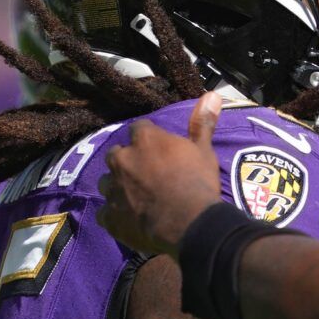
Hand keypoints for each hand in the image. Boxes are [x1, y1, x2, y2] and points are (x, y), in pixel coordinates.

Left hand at [97, 92, 224, 254]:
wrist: (190, 225)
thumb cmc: (198, 184)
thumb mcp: (204, 151)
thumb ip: (202, 123)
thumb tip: (213, 93)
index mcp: (144, 141)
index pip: (138, 129)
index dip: (148, 138)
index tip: (159, 150)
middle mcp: (122, 160)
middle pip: (116, 154)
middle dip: (127, 160)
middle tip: (146, 173)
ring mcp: (113, 189)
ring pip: (106, 182)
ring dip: (117, 186)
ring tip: (134, 197)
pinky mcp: (110, 217)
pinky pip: (105, 213)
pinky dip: (114, 214)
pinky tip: (127, 219)